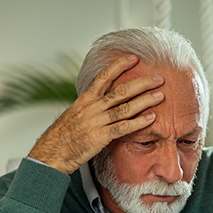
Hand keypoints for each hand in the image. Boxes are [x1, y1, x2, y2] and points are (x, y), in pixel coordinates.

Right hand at [28, 55, 164, 173]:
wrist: (52, 153)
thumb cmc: (63, 136)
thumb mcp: (74, 115)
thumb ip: (90, 106)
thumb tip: (102, 99)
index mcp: (85, 99)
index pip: (103, 76)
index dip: (119, 65)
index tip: (134, 58)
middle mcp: (92, 107)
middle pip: (120, 91)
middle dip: (141, 83)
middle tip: (158, 78)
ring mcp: (97, 121)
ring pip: (125, 107)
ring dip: (145, 101)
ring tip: (160, 95)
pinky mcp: (100, 137)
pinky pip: (123, 127)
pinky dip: (138, 122)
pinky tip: (151, 118)